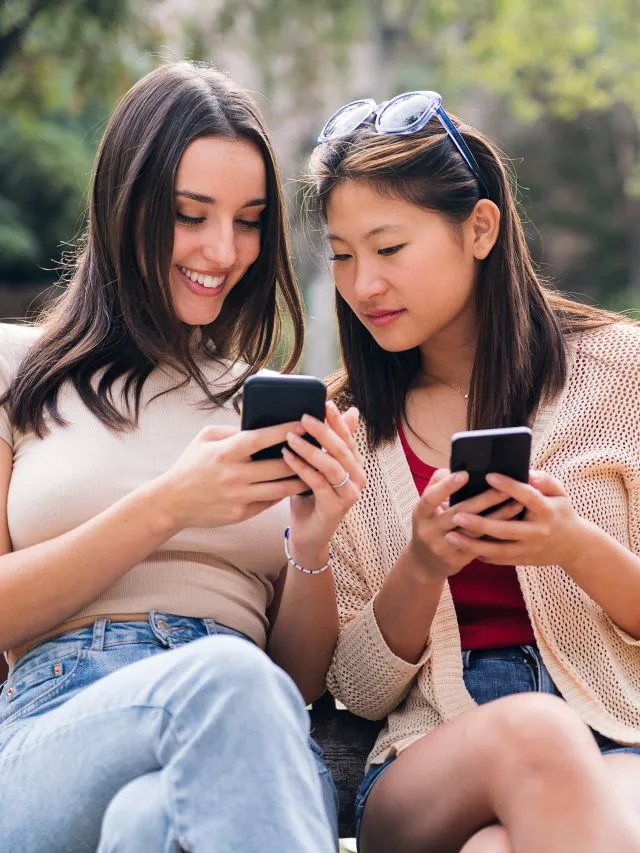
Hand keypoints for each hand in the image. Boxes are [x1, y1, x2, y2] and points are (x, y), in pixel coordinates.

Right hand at [159, 422, 308, 529]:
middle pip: (278, 466)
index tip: (304, 423)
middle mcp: (234, 476)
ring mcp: (238, 497)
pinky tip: (297, 485)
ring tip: (317, 469)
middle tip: (319, 448)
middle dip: (302, 457)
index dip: (285, 430)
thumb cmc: (190, 465)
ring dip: (301, 478)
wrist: (172, 502)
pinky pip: (270, 502)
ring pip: (280, 488)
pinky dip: (284, 493)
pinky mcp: (241, 514)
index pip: (261, 439)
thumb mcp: (205, 438)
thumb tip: (260, 424)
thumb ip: (232, 430)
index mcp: (225, 452)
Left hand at [280, 401, 366, 561]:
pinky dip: (302, 468)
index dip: (337, 420)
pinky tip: (287, 457)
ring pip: (332, 466)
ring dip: (310, 449)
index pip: (348, 438)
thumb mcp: (316, 467)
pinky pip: (318, 483)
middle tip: (304, 417)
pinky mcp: (336, 508)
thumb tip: (325, 417)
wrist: (307, 535)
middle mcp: (357, 478)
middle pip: (342, 449)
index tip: (324, 402)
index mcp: (354, 466)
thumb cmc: (309, 498)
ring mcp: (349, 495)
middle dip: (323, 431)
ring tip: (291, 437)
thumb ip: (322, 445)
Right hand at [408, 469, 524, 580]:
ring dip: (497, 516)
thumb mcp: (426, 506)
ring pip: (474, 531)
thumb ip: (439, 485)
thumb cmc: (430, 523)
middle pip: (458, 514)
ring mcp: (442, 547)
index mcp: (420, 513)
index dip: (447, 487)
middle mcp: (429, 530)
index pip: (431, 498)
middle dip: (483, 500)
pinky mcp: (457, 560)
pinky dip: (497, 533)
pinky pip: (480, 545)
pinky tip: (513, 523)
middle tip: (504, 489)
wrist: (424, 562)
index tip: (465, 474)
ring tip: (517, 503)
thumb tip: (458, 467)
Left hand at [443, 470, 582, 567]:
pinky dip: (480, 554)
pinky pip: (499, 560)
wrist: (574, 546)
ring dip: (472, 544)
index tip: (488, 475)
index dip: (509, 486)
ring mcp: (530, 549)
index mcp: (547, 511)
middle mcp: (538, 532)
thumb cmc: (560, 512)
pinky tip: (461, 547)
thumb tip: (527, 472)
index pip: (527, 497)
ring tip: (450, 535)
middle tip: (456, 515)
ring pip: (498, 550)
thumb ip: (544, 480)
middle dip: (480, 523)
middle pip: (506, 530)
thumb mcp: (560, 493)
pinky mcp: (523, 560)